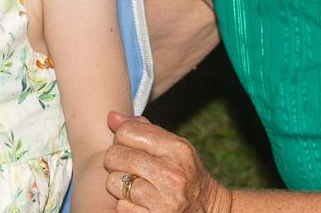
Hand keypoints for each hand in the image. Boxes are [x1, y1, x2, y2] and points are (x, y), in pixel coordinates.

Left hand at [103, 112, 231, 211]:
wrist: (209, 210)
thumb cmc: (185, 174)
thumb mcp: (174, 147)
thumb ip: (143, 129)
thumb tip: (111, 116)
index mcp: (177, 149)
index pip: (127, 131)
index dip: (121, 138)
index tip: (128, 147)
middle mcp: (172, 174)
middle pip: (116, 156)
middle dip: (115, 161)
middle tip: (128, 167)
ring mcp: (164, 200)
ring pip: (114, 182)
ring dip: (120, 186)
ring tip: (136, 186)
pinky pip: (121, 206)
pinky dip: (126, 205)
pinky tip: (141, 203)